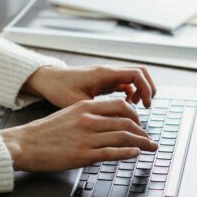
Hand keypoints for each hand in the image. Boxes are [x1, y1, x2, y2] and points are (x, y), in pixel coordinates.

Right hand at [0, 98, 157, 171]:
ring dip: (142, 143)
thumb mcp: (69, 114)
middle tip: (149, 139)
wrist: (25, 144)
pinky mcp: (84, 155)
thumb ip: (89, 115)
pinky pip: (113, 153)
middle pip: (127, 122)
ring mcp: (87, 138)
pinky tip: (136, 154)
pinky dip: (128, 153)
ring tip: (149, 148)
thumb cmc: (44, 132)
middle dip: (143, 132)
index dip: (136, 116)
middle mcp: (89, 120)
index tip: (140, 124)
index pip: (121, 106)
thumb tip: (108, 121)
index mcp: (85, 107)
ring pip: (124, 137)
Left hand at [22, 64, 155, 108]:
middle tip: (146, 106)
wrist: (48, 80)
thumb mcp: (77, 102)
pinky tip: (124, 107)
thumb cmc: (59, 88)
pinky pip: (125, 84)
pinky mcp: (104, 82)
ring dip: (140, 91)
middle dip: (148, 89)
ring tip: (136, 108)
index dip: (146, 89)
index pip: (137, 74)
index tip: (145, 105)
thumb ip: (97, 111)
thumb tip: (115, 124)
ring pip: (134, 79)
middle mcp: (109, 72)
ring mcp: (107, 76)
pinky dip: (130, 94)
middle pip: (140, 73)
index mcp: (105, 74)